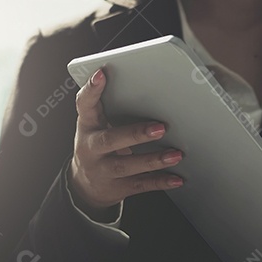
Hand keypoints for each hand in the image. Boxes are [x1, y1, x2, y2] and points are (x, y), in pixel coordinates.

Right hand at [69, 68, 183, 211]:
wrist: (86, 185)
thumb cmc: (99, 145)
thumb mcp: (97, 125)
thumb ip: (112, 107)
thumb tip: (148, 87)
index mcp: (87, 126)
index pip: (84, 104)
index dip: (91, 90)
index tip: (101, 74)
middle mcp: (92, 148)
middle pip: (110, 140)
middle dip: (135, 134)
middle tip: (161, 128)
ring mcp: (103, 169)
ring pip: (128, 165)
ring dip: (154, 160)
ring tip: (176, 154)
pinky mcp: (118, 187)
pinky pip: (141, 185)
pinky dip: (161, 182)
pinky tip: (177, 178)